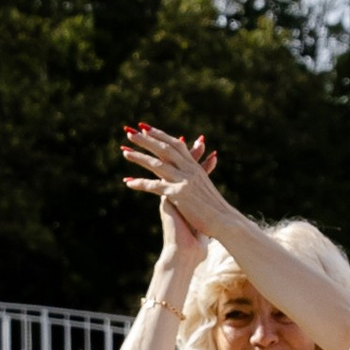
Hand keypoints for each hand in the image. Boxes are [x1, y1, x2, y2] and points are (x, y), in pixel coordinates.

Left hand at [122, 124, 225, 249]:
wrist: (225, 221)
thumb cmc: (216, 208)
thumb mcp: (205, 188)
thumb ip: (198, 175)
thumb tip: (194, 171)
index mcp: (195, 167)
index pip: (176, 145)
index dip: (160, 135)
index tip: (146, 129)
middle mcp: (189, 170)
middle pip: (165, 149)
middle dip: (147, 140)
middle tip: (130, 132)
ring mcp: (184, 181)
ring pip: (158, 165)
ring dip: (140, 157)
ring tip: (125, 152)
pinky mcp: (179, 194)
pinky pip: (155, 186)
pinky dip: (141, 184)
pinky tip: (128, 183)